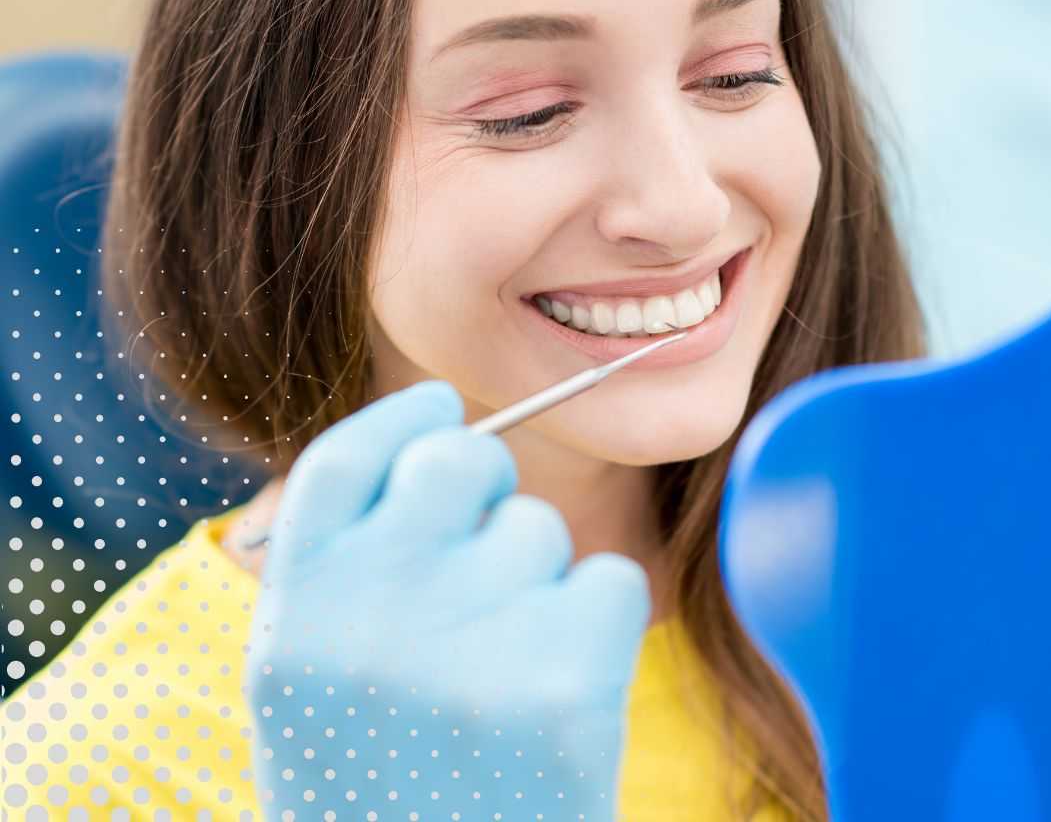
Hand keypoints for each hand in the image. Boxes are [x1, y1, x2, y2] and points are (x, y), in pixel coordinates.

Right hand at [244, 379, 651, 819]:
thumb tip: (430, 430)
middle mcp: (369, 614)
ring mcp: (466, 642)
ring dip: (537, 580)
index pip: (347, 458)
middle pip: (459, 459)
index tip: (437, 411)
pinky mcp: (562, 681)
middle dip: (484, 482)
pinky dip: (596, 623)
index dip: (402, 421)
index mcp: (296, 616)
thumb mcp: (316, 683)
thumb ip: (349, 564)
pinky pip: (608, 581)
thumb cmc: (383, 791)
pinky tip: (562, 695)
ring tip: (506, 675)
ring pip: (540, 528)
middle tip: (485, 546)